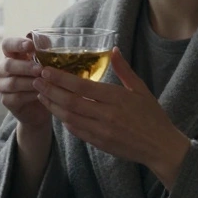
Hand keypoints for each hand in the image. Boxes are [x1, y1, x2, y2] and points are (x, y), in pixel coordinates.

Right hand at [0, 35, 51, 132]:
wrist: (40, 105)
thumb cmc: (42, 79)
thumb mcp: (44, 63)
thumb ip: (43, 51)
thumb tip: (45, 40)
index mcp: (10, 55)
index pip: (7, 44)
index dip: (17, 44)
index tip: (30, 45)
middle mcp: (2, 69)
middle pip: (8, 65)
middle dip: (26, 67)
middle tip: (40, 69)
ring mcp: (2, 85)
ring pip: (13, 83)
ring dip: (30, 82)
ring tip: (44, 82)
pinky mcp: (6, 100)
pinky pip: (16, 97)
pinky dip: (30, 95)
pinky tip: (41, 94)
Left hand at [33, 47, 190, 187]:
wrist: (161, 147)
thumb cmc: (153, 117)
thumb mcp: (141, 89)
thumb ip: (124, 70)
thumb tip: (113, 49)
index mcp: (116, 97)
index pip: (81, 86)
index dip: (60, 78)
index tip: (46, 71)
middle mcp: (106, 114)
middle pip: (70, 101)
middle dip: (50, 90)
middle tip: (35, 81)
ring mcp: (101, 130)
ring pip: (69, 117)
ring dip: (52, 106)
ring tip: (40, 95)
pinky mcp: (99, 143)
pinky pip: (76, 131)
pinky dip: (64, 121)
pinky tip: (56, 112)